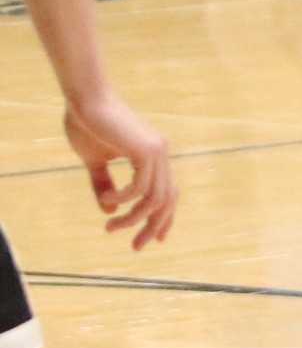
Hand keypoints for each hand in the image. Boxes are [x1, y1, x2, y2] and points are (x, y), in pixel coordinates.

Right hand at [65, 92, 175, 250]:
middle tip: (135, 247)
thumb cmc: (90, 125)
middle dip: (153, 227)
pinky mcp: (145, 150)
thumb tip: (109, 209)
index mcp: (153, 156)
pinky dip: (123, 199)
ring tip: (110, 226)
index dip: (166, 218)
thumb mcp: (96, 161)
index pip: (169, 193)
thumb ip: (104, 183)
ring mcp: (156, 151)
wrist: (86, 101)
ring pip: (154, 199)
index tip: (157, 240)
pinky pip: (140, 187)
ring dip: (132, 218)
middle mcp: (160, 154)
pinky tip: (107, 198)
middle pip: (168, 201)